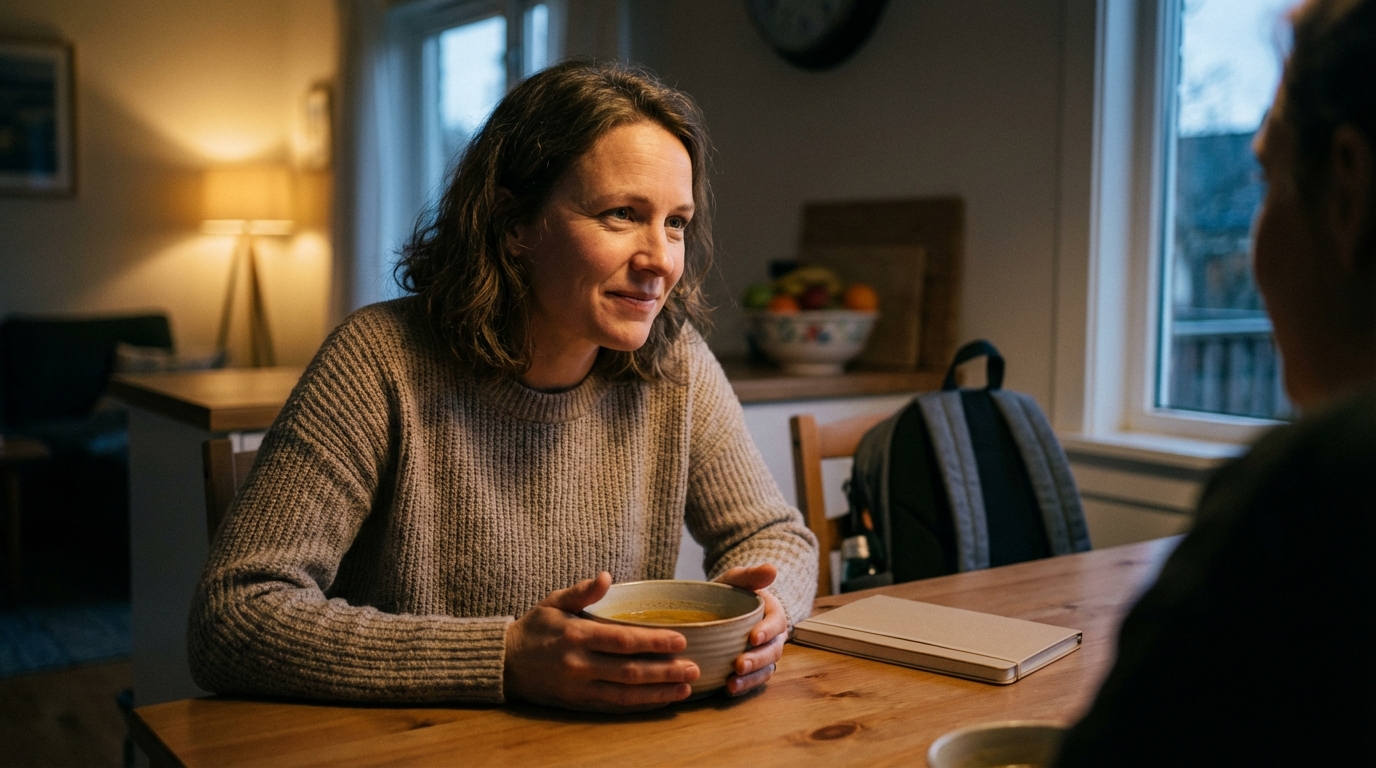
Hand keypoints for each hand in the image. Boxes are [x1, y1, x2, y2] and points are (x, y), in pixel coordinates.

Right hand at [504, 572, 699, 711]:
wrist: (505, 664)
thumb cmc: (536, 628)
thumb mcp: (554, 602)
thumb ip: (582, 592)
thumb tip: (606, 576)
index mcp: (577, 635)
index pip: (623, 640)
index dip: (654, 642)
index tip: (682, 640)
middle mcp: (580, 665)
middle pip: (630, 671)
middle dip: (665, 671)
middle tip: (694, 668)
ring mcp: (579, 688)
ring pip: (626, 694)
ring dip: (659, 692)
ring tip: (686, 688)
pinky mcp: (579, 704)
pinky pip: (615, 707)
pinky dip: (641, 706)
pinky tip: (661, 700)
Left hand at [714, 563, 786, 696]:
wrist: (718, 609)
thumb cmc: (729, 592)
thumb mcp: (736, 579)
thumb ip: (751, 575)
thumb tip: (772, 569)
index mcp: (773, 613)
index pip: (776, 622)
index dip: (767, 630)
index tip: (753, 637)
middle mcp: (773, 637)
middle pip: (773, 651)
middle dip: (757, 659)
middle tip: (739, 664)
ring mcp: (764, 654)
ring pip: (765, 669)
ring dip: (751, 678)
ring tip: (732, 684)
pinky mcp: (753, 669)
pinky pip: (754, 680)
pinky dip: (744, 686)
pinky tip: (728, 690)